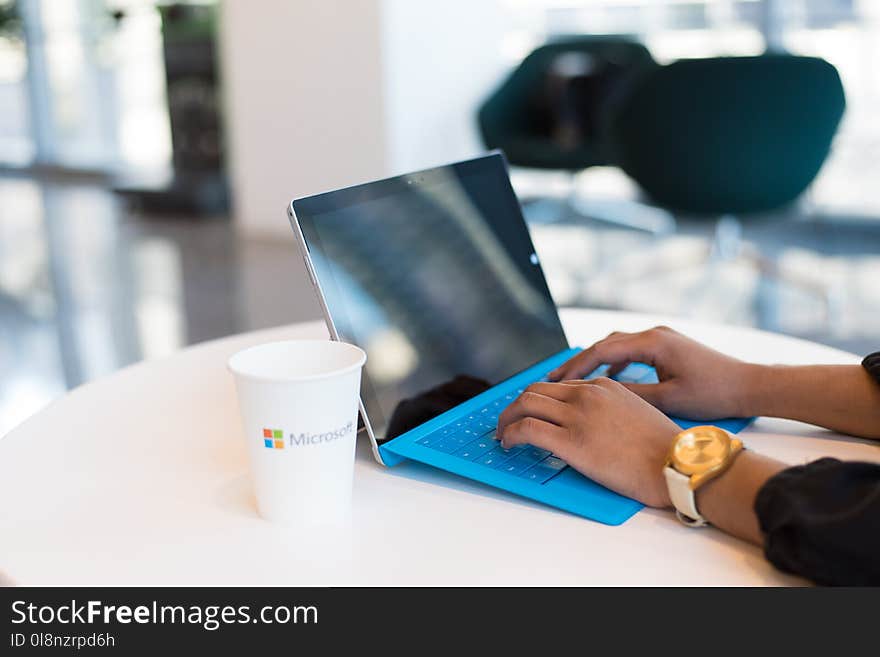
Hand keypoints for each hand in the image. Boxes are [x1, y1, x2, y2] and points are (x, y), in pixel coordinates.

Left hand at [497, 378, 679, 506]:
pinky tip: (509, 443)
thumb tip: (590, 424)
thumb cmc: (664, 449)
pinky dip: (510, 434)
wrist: (677, 464)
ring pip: (525, 405)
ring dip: (508, 418)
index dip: (539, 400)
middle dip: (516, 406)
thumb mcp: (636, 413)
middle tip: (509, 421)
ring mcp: (578, 416)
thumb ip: (609, 410)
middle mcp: (588, 395)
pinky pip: (526, 429)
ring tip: (504, 434)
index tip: (531, 411)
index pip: (558, 386)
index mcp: (604, 386)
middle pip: (535, 391)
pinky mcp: (571, 441)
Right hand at [548, 326, 753, 418]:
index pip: (603, 350)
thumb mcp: (668, 398)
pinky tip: (606, 378)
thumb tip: (599, 394)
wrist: (749, 385)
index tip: (556, 381)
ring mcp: (661, 338)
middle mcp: (655, 334)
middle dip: (579, 362)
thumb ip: (632, 394)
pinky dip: (614, 363)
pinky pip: (631, 351)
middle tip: (554, 379)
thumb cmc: (714, 392)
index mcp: (653, 342)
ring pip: (617, 346)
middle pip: (605, 344)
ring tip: (573, 380)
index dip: (576, 366)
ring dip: (595, 362)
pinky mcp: (667, 347)